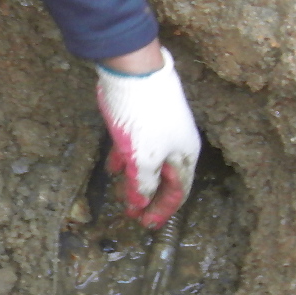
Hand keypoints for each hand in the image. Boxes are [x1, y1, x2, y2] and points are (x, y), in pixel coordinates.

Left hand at [94, 44, 199, 228]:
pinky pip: (136, 148)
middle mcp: (175, 145)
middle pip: (163, 180)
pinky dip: (125, 161)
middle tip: (131, 214)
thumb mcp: (143, 158)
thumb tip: (140, 203)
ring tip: (119, 195)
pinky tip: (112, 169)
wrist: (133, 70)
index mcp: (183, 156)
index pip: (178, 193)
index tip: (145, 225)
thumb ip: (142, 184)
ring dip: (135, 182)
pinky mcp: (143, 120)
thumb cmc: (143, 116)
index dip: (162, 211)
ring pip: (148, 164)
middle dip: (147, 198)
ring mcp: (159, 131)